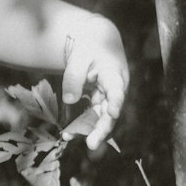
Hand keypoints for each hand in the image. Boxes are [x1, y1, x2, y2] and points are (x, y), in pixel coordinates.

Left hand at [61, 22, 128, 150]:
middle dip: (102, 128)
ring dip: (89, 130)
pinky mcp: (99, 101)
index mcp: (114, 75)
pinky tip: (69, 133)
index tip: (113, 112)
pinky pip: (92, 115)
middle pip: (110, 111)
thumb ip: (74, 76)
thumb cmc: (90, 46)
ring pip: (101, 117)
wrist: (95, 41)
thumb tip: (70, 100)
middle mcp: (115, 89)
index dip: (115, 101)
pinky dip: (82, 124)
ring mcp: (108, 97)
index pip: (117, 90)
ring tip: (71, 138)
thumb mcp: (79, 56)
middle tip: (92, 144)